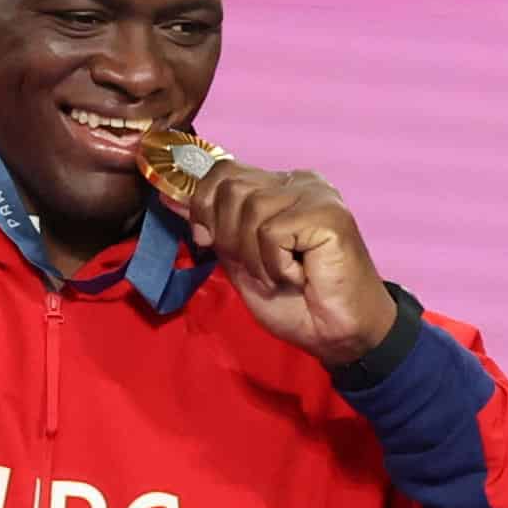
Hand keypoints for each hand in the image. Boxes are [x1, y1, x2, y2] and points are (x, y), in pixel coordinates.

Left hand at [186, 162, 397, 367]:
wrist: (338, 335)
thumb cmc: (294, 301)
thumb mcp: (239, 260)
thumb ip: (211, 227)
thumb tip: (168, 195)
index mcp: (277, 187)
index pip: (222, 172)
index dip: (203, 207)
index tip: (209, 242)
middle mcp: (297, 181)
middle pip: (230, 187)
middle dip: (230, 238)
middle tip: (259, 269)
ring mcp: (316, 194)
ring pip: (250, 209)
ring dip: (254, 257)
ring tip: (281, 276)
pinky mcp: (328, 215)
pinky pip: (272, 231)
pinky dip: (275, 265)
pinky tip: (299, 277)